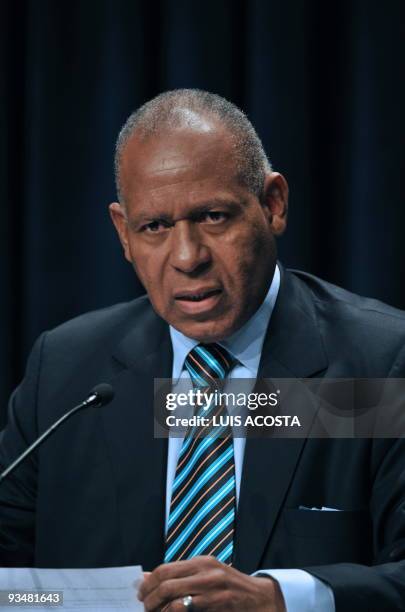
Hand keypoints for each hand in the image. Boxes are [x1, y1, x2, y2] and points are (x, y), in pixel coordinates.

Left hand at [137, 556, 285, 610]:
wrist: (260, 598)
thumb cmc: (230, 588)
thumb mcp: (206, 575)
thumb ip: (181, 576)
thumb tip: (148, 578)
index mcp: (201, 562)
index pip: (165, 569)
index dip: (148, 583)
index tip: (140, 593)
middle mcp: (206, 571)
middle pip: (166, 583)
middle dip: (150, 598)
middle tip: (145, 607)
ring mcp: (213, 588)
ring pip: (174, 599)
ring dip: (159, 609)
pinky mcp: (218, 603)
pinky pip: (188, 610)